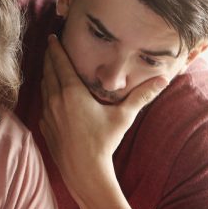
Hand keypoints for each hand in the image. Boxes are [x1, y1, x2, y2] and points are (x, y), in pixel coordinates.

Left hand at [39, 35, 166, 198]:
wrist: (84, 171)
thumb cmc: (104, 143)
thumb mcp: (124, 117)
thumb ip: (142, 96)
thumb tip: (164, 80)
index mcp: (72, 93)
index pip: (60, 63)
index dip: (55, 48)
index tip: (52, 36)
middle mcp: (56, 100)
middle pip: (48, 71)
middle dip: (49, 57)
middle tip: (50, 46)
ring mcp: (48, 114)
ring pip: (44, 87)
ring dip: (46, 75)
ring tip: (50, 67)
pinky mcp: (45, 126)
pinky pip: (43, 104)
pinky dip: (46, 94)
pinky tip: (51, 95)